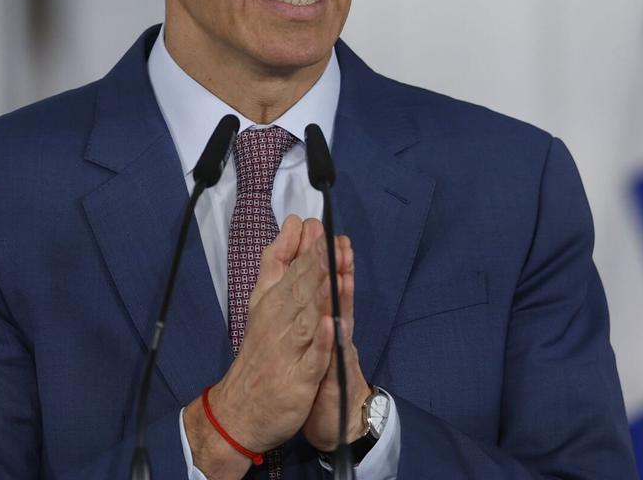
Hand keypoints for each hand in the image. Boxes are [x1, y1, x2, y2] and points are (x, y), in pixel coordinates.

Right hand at [184, 215, 335, 475]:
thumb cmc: (260, 348)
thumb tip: (294, 222)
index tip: (318, 224)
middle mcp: (280, 322)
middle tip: (328, 238)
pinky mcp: (299, 378)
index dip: (307, 249)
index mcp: (274, 302)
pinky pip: (312, 358)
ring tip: (333, 272)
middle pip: (300, 290)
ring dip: (319, 295)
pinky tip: (329, 324)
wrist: (240, 408)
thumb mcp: (264, 299)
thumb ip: (278, 261)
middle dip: (315, 264)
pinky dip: (320, 341)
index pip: (293, 271)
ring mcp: (289, 351)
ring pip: (306, 319)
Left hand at [302, 228, 370, 451]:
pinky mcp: (332, 377)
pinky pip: (333, 357)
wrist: (328, 415)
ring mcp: (335, 353)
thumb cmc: (314, 368)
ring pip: (341, 319)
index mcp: (322, 316)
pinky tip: (334, 323)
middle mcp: (334, 330)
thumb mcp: (308, 331)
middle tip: (336, 239)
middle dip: (336, 266)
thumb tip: (299, 266)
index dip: (320, 255)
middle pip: (336, 294)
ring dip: (343, 295)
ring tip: (342, 270)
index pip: (322, 281)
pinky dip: (333, 339)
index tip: (317, 227)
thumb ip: (306, 296)